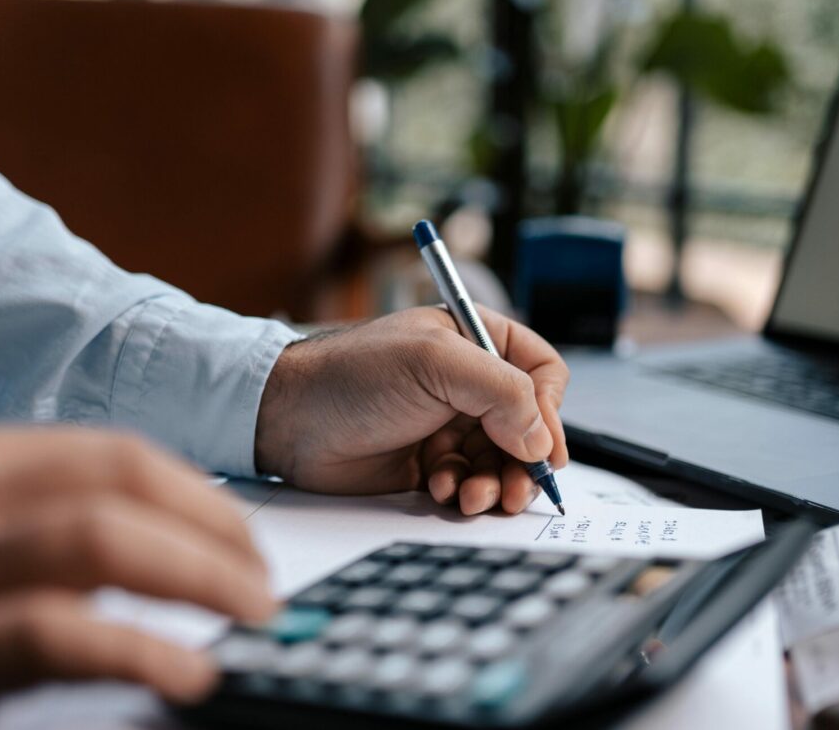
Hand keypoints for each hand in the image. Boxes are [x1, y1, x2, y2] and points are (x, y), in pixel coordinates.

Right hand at [0, 426, 274, 722]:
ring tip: (253, 613)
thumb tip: (174, 549)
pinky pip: (55, 634)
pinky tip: (189, 672)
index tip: (245, 540)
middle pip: (121, 483)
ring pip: (100, 536)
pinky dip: (138, 649)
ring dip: (199, 573)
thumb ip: (55, 530)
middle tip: (262, 583)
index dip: (200, 495)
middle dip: (214, 529)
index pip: (117, 455)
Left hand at [256, 306, 568, 514]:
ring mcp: (448, 424)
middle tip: (516, 490)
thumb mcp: (434, 364)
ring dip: (494, 483)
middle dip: (524, 462)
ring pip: (500, 461)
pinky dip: (462, 491)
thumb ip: (500, 391)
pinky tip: (438, 488)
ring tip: (472, 495)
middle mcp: (467, 383)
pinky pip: (467, 482)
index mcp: (475, 342)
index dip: (550, 411)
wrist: (288, 419)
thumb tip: (541, 440)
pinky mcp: (428, 462)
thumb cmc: (353, 375)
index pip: (540, 372)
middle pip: (527, 426)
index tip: (544, 448)